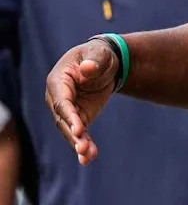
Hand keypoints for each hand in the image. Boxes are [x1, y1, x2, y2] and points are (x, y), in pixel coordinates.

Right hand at [45, 40, 118, 165]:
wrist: (105, 62)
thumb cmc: (99, 55)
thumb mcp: (99, 54)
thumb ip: (94, 62)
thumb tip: (88, 69)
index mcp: (58, 81)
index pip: (61, 102)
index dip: (69, 116)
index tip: (78, 129)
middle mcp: (57, 98)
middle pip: (63, 120)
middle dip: (73, 135)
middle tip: (83, 148)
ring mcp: (67, 110)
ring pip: (70, 130)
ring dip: (78, 144)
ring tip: (87, 157)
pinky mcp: (79, 118)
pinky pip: (80, 133)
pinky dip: (85, 144)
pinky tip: (90, 157)